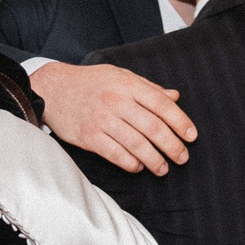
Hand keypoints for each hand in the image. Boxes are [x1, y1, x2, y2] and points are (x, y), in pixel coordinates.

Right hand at [29, 61, 195, 174]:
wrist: (52, 89)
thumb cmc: (89, 82)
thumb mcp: (119, 75)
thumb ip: (148, 87)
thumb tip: (175, 96)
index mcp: (127, 84)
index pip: (162, 104)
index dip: (180, 122)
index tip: (191, 136)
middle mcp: (116, 101)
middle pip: (153, 128)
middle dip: (172, 146)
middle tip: (182, 158)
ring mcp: (102, 120)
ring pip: (136, 144)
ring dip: (154, 160)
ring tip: (163, 169)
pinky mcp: (88, 137)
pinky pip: (116, 154)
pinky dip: (131, 164)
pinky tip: (139, 167)